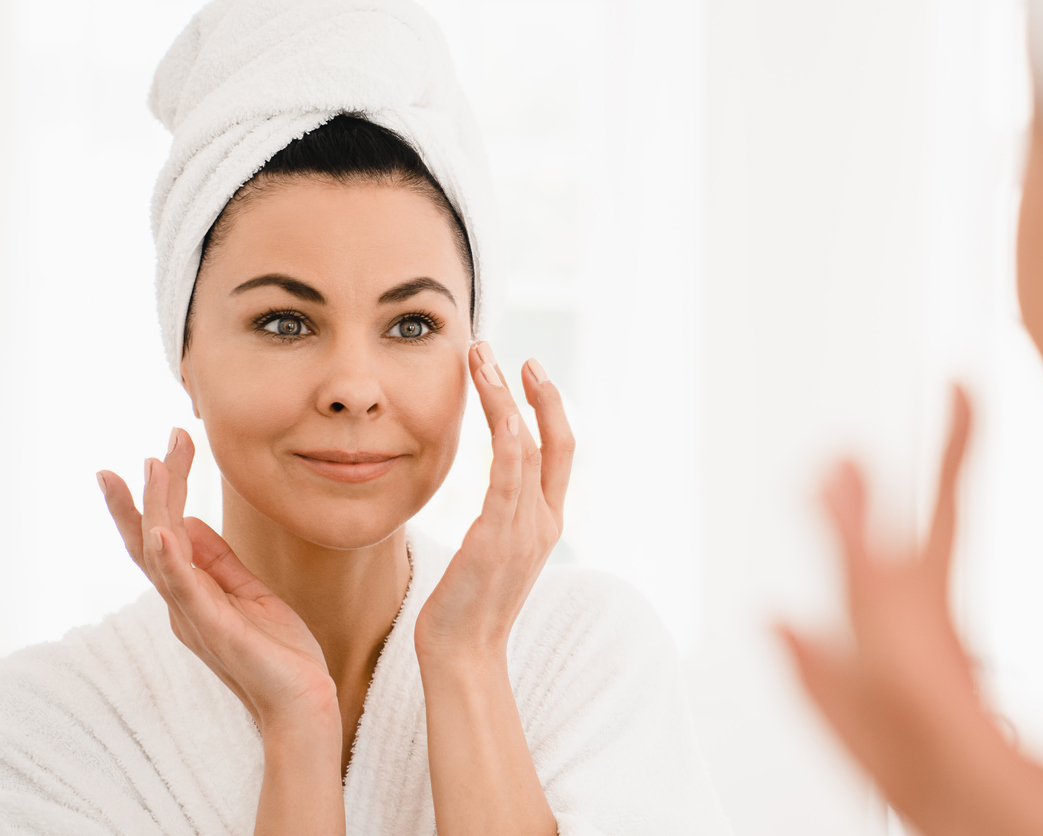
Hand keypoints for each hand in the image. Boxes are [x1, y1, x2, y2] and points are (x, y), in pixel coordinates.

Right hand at [98, 430, 336, 731]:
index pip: (161, 536)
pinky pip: (186, 591)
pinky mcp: (216, 629)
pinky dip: (172, 560)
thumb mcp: (250, 593)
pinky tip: (165, 532)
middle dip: (152, 490)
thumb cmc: (279, 651)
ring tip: (153, 469)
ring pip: (161, 556)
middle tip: (160, 444)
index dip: (154, 497)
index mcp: (191, 593)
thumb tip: (190, 521)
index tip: (155, 454)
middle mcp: (183, 603)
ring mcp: (195, 616)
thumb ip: (219, 561)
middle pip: (152, 538)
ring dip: (156, 510)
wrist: (303, 700)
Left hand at [413, 342, 573, 664]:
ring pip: (525, 448)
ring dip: (506, 398)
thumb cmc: (465, 611)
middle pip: (551, 441)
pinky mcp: (497, 538)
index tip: (529, 372)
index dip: (549, 409)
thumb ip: (496, 522)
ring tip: (485, 361)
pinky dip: (507, 438)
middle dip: (536, 393)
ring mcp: (524, 530)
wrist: (464, 658)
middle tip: (512, 354)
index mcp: (543, 525)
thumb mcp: (488, 556)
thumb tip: (486, 500)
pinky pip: (509, 477)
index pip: (558, 453)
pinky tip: (499, 408)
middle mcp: (543, 522)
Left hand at [776, 386, 1042, 835]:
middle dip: (852, 559)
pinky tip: (801, 637)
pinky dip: (825, 679)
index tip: (862, 496)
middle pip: (877, 669)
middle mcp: (955, 812)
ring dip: (836, 601)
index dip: (879, 570)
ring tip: (827, 518)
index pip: (915, 670)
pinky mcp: (949, 812)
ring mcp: (942, 816)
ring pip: (860, 703)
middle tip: (835, 469)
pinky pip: (869, 740)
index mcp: (1009, 809)